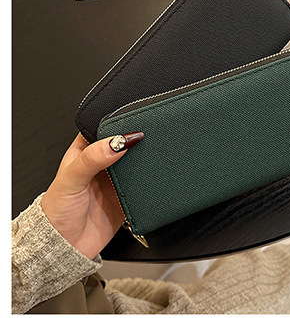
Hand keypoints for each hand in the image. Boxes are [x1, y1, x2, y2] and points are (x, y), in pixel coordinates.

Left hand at [41, 132, 143, 259]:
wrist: (65, 248)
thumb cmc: (56, 213)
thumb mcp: (70, 179)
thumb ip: (92, 158)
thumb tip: (116, 143)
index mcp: (85, 153)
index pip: (102, 130)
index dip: (116, 124)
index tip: (129, 124)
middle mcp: (102, 165)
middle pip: (123, 145)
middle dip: (134, 142)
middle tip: (142, 139)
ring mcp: (115, 181)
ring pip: (135, 164)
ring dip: (143, 161)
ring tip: (148, 156)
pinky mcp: (127, 197)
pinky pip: (143, 186)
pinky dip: (148, 182)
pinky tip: (149, 177)